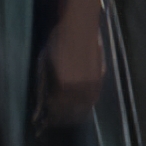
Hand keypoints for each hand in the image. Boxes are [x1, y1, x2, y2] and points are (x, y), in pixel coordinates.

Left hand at [34, 8, 105, 129]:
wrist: (79, 26)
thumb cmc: (58, 41)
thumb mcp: (44, 63)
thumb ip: (45, 84)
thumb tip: (45, 101)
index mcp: (63, 85)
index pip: (57, 108)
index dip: (52, 116)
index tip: (47, 120)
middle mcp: (79, 88)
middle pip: (71, 111)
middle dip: (63, 117)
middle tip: (58, 120)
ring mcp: (92, 83)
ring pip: (85, 106)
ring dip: (77, 112)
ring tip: (71, 116)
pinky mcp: (101, 77)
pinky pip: (94, 96)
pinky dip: (87, 102)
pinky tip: (83, 104)